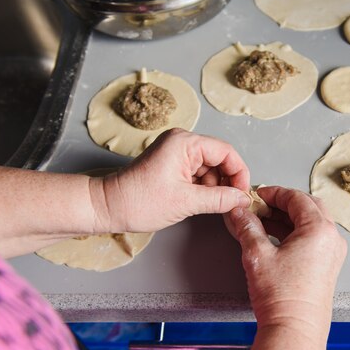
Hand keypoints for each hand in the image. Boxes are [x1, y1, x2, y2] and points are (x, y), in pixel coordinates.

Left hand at [90, 129, 251, 232]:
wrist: (107, 207)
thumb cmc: (138, 201)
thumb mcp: (186, 202)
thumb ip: (219, 199)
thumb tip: (242, 199)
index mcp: (185, 143)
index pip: (226, 152)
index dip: (239, 173)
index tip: (242, 194)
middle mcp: (181, 142)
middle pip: (219, 158)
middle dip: (226, 181)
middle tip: (231, 203)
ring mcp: (175, 152)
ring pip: (209, 168)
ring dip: (214, 187)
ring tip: (212, 206)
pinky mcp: (171, 164)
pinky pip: (197, 173)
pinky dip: (203, 188)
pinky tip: (202, 202)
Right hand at [224, 186, 346, 338]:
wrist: (295, 331)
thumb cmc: (283, 298)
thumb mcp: (257, 255)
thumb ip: (247, 228)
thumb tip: (240, 213)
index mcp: (319, 230)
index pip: (297, 198)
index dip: (274, 193)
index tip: (258, 194)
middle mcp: (331, 239)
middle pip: (308, 207)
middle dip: (283, 203)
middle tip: (261, 205)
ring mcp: (332, 254)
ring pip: (311, 223)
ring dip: (287, 218)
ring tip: (262, 221)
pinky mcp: (327, 266)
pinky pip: (312, 239)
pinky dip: (294, 233)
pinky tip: (274, 237)